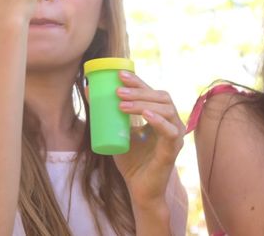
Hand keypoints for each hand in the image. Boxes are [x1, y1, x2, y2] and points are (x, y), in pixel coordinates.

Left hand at [111, 72, 182, 203]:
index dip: (138, 82)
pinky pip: (169, 131)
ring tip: (121, 104)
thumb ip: (105, 112)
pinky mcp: (172, 150)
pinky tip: (146, 114)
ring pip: (166, 109)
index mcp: (161, 116)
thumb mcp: (115, 131)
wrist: (138, 189)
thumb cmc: (131, 161)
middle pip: (161, 97)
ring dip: (143, 103)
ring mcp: (175, 136)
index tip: (120, 74)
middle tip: (117, 91)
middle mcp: (172, 123)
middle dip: (139, 91)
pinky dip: (158, 120)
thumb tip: (88, 89)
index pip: (152, 92)